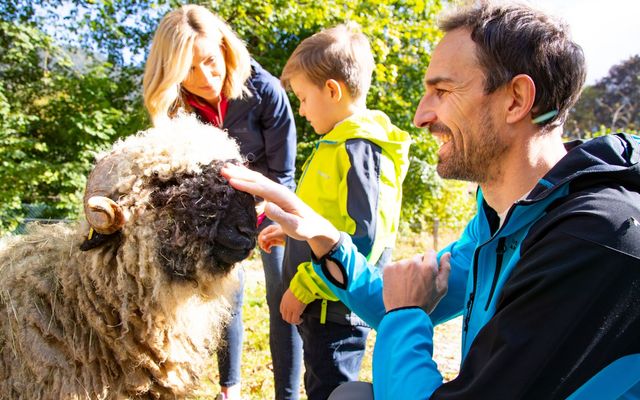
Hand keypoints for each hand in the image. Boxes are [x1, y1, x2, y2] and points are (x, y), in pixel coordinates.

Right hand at [222, 164, 339, 256]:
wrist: (314, 225)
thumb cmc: (305, 228)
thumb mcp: (294, 226)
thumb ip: (280, 216)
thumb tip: (266, 206)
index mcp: (282, 196)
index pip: (261, 188)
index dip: (245, 184)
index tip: (230, 181)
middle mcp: (279, 190)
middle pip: (256, 179)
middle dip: (239, 174)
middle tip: (222, 169)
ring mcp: (276, 191)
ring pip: (256, 178)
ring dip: (241, 173)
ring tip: (226, 168)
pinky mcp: (274, 194)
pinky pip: (258, 183)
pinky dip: (247, 177)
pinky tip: (239, 175)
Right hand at [258, 224, 285, 252]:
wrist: (291, 238)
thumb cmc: (285, 233)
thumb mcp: (277, 234)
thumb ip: (269, 236)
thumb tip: (262, 238)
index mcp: (269, 229)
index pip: (262, 234)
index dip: (261, 239)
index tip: (262, 244)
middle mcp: (269, 233)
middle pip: (262, 238)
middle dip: (262, 243)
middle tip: (264, 248)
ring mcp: (271, 237)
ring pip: (264, 243)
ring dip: (264, 247)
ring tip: (267, 251)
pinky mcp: (273, 242)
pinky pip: (267, 245)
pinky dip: (267, 248)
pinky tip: (269, 251)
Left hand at [280, 288, 306, 324]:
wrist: (301, 287)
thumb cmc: (299, 287)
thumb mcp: (291, 291)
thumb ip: (291, 296)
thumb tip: (295, 298)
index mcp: (284, 300)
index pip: (282, 311)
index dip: (286, 314)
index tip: (291, 315)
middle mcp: (285, 306)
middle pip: (284, 317)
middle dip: (290, 319)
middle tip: (296, 319)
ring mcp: (290, 309)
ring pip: (289, 320)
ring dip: (294, 322)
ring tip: (299, 320)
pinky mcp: (296, 311)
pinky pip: (295, 320)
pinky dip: (298, 321)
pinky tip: (301, 320)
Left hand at [382, 251, 450, 313]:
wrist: (404, 314)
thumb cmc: (425, 303)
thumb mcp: (441, 289)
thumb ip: (445, 269)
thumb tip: (447, 253)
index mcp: (428, 267)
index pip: (430, 252)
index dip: (429, 261)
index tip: (426, 270)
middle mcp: (414, 262)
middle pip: (417, 258)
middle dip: (418, 266)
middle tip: (416, 282)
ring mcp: (400, 265)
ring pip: (405, 263)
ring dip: (406, 270)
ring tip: (406, 286)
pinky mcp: (388, 268)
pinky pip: (394, 266)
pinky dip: (395, 273)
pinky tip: (398, 285)